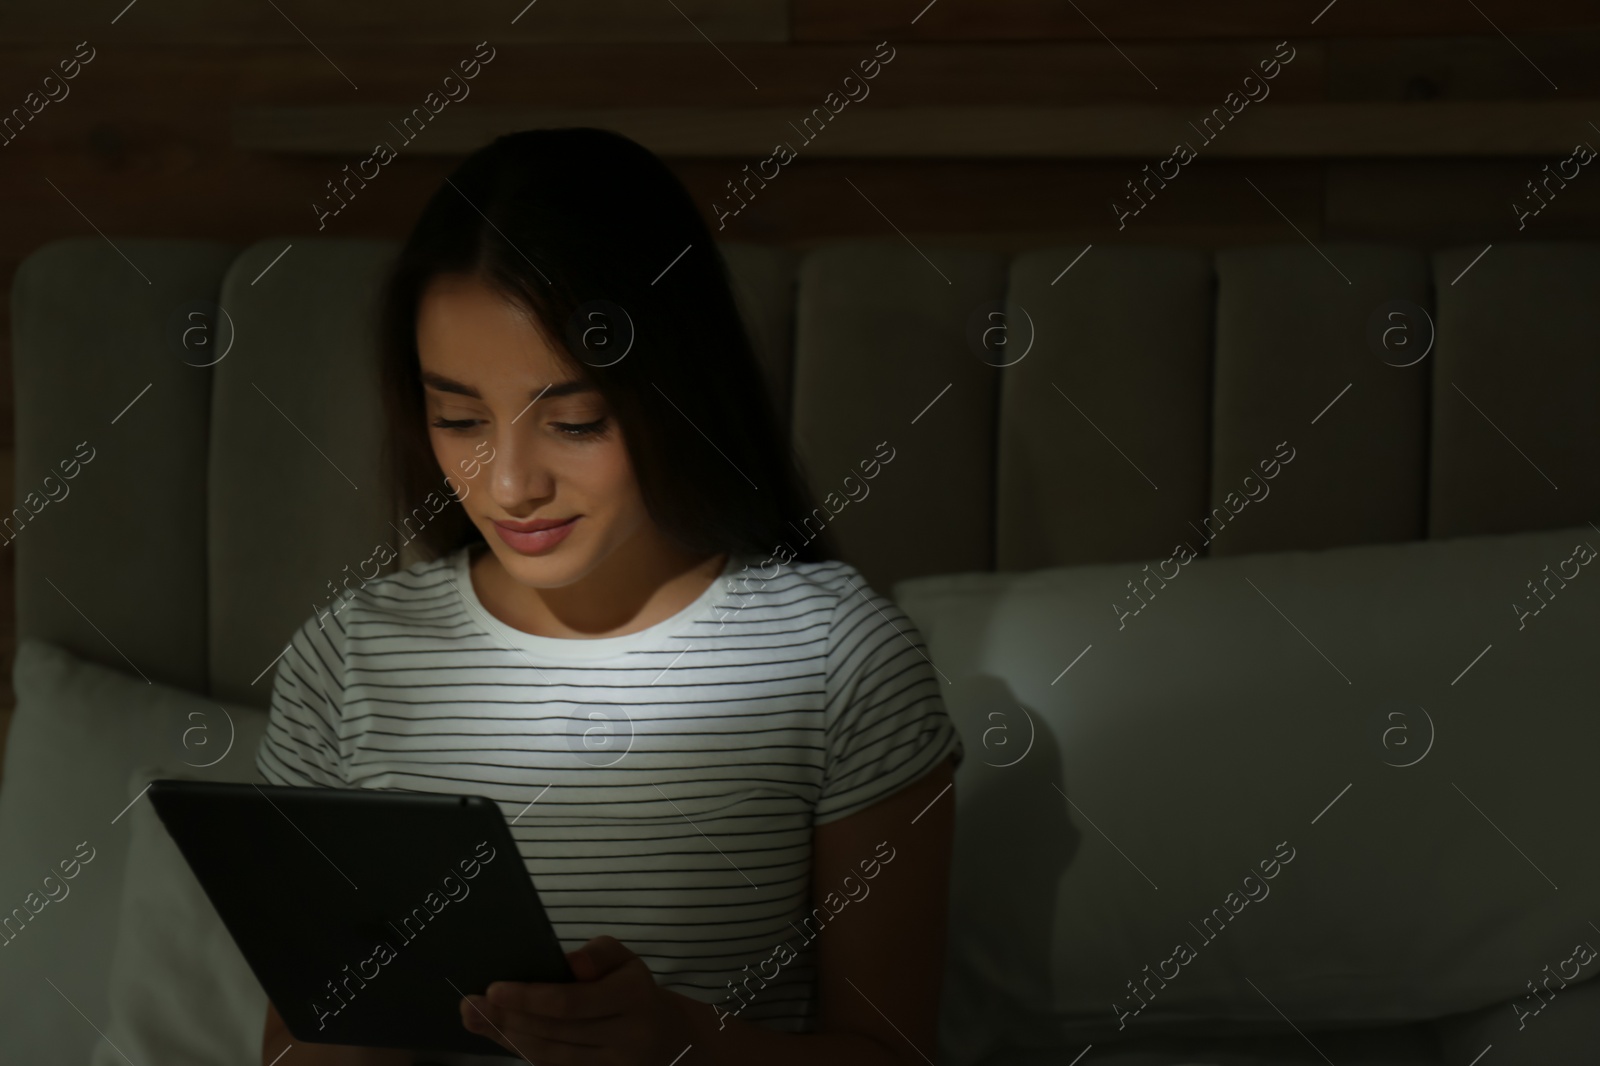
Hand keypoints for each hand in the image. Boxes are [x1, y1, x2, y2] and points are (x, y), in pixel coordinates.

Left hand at [459, 935, 694, 1064]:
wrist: (667, 1038)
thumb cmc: (633, 988)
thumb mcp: (625, 958)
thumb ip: (598, 954)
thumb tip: (569, 964)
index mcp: (632, 997)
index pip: (573, 1002)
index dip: (530, 999)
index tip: (494, 989)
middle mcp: (624, 1036)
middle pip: (554, 1032)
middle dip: (507, 1019)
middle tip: (469, 1005)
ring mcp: (611, 1064)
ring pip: (550, 1055)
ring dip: (507, 1038)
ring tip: (475, 1019)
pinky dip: (522, 1052)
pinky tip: (499, 1036)